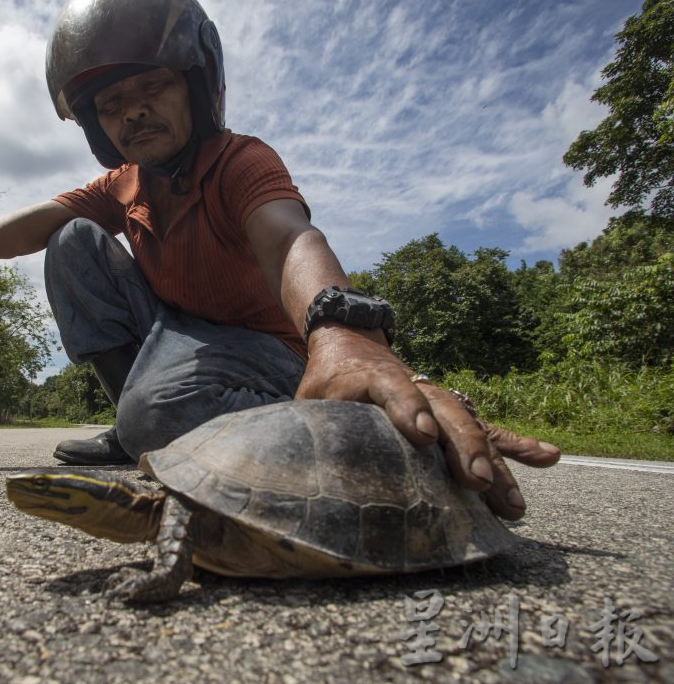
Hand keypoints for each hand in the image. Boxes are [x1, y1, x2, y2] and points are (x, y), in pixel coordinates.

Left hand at [296, 325, 559, 519]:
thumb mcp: (310, 397)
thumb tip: (290, 465)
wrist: (350, 338)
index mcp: (371, 378)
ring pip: (470, 425)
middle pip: (444, 411)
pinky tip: (548, 457)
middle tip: (475, 480)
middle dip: (462, 447)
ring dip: (494, 461)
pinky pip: (487, 428)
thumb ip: (309, 424)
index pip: (392, 390)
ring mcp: (436, 398)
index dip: (407, 411)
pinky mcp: (449, 411)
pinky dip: (516, 445)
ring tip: (513, 500)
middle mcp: (413, 385)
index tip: (422, 436)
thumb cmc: (326, 377)